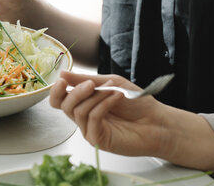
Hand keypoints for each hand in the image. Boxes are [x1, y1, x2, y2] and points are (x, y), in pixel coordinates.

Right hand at [50, 71, 168, 156]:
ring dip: (95, 96)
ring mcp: (89, 129)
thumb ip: (85, 79)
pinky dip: (103, 104)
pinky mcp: (98, 139)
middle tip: (91, 84)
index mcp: (84, 103)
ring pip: (78, 111)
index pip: (59, 99)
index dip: (56, 90)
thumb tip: (62, 73)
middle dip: (76, 92)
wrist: (157, 121)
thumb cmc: (136, 103)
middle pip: (64, 106)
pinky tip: (116, 97)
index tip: (62, 80)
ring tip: (113, 90)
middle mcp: (84, 117)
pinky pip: (92, 118)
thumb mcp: (110, 83)